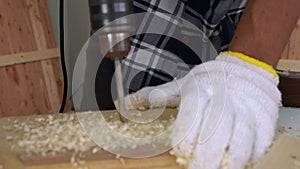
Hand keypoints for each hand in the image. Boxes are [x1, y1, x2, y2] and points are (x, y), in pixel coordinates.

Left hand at [125, 52, 280, 168]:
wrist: (242, 68)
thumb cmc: (208, 80)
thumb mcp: (179, 85)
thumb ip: (154, 96)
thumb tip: (126, 103)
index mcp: (200, 90)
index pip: (192, 116)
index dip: (186, 139)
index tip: (181, 153)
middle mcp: (223, 99)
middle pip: (216, 130)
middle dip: (206, 156)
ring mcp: (246, 108)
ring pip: (241, 138)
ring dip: (230, 160)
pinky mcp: (263, 116)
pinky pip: (261, 140)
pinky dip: (252, 155)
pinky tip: (240, 162)